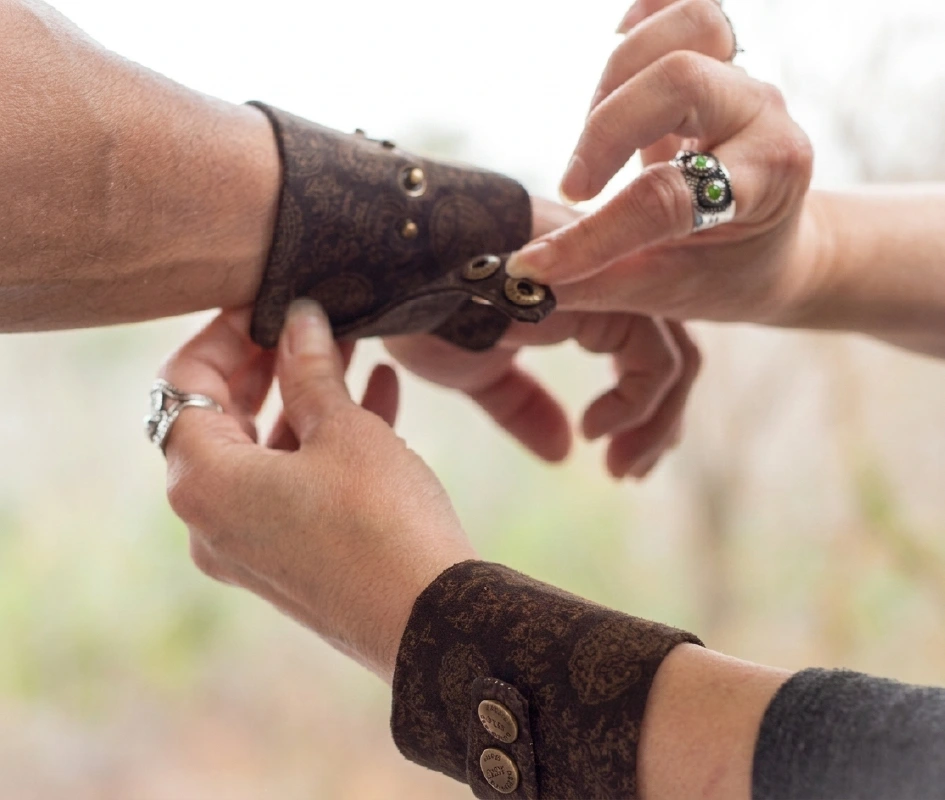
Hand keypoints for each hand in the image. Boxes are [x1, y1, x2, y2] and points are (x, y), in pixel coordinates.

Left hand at [159, 303, 475, 682]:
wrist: (433, 622)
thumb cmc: (381, 520)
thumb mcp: (344, 431)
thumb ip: (310, 371)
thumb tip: (299, 320)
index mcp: (202, 481)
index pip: (184, 383)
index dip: (227, 334)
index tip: (271, 304)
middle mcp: (209, 519)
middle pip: (221, 418)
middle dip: (270, 365)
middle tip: (311, 324)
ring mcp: (247, 547)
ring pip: (265, 451)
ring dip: (306, 400)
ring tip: (352, 351)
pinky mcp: (289, 562)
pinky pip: (293, 487)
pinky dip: (323, 445)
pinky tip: (379, 400)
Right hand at [386, 311, 698, 479]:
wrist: (395, 271)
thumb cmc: (424, 307)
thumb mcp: (477, 370)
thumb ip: (521, 405)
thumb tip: (562, 452)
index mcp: (579, 291)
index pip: (639, 347)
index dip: (639, 406)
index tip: (617, 455)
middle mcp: (606, 281)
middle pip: (669, 351)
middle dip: (659, 420)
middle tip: (630, 472)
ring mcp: (613, 280)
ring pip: (674, 356)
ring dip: (655, 425)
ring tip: (620, 469)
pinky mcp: (610, 289)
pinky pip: (654, 356)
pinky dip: (635, 404)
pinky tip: (592, 431)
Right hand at [506, 0, 820, 327]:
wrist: (769, 242)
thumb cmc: (721, 269)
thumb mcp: (665, 290)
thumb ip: (596, 281)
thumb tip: (525, 274)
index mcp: (766, 184)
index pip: (667, 198)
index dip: (594, 233)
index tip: (538, 261)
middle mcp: (763, 119)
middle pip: (680, 79)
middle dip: (606, 132)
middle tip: (574, 189)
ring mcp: (742, 80)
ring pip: (690, 26)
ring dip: (619, 77)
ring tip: (596, 134)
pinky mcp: (719, 59)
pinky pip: (681, 6)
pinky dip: (643, 21)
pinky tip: (617, 63)